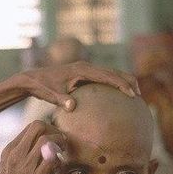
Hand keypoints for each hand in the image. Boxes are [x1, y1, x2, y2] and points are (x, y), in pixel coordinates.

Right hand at [0, 121, 65, 173]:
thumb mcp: (8, 167)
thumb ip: (21, 155)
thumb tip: (40, 147)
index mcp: (9, 150)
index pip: (31, 127)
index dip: (47, 129)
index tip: (54, 139)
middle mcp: (16, 155)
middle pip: (38, 126)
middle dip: (54, 130)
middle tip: (61, 141)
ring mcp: (25, 166)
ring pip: (46, 139)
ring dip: (60, 142)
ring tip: (63, 151)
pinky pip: (51, 159)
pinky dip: (59, 157)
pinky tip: (60, 164)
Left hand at [19, 61, 139, 110]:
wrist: (32, 78)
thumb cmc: (42, 87)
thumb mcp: (51, 95)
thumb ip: (62, 100)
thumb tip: (72, 106)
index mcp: (82, 70)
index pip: (108, 76)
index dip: (122, 84)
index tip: (132, 94)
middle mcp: (86, 66)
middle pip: (113, 72)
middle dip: (128, 81)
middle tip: (139, 95)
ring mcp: (85, 69)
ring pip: (109, 73)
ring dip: (122, 82)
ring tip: (133, 95)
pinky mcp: (82, 74)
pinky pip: (101, 78)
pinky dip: (112, 84)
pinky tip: (115, 97)